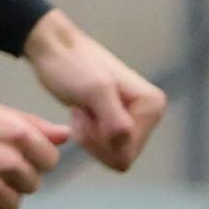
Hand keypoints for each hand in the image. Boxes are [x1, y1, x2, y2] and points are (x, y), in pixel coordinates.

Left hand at [25, 13, 167, 172]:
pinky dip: (87, 135)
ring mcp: (136, 117)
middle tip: (82, 109)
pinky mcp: (119, 119)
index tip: (88, 110)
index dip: (99, 140)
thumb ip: (113, 119)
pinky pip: (103, 148)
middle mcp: (151, 112)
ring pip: (111, 155)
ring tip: (82, 109)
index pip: (126, 155)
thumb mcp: (93, 91)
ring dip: (89, 137)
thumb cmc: (70, 66)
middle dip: (94, 140)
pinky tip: (81, 112)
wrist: (54, 50)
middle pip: (120, 158)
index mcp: (153, 105)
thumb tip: (127, 141)